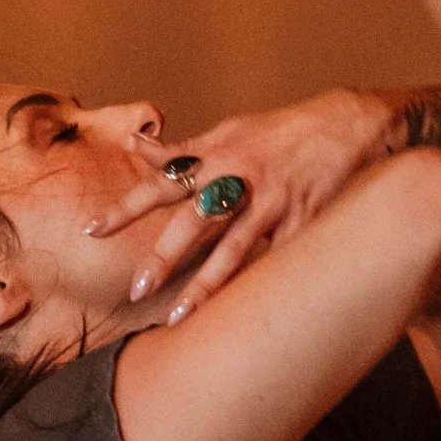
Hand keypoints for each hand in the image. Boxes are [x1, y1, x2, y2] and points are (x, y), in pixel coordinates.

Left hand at [88, 86, 393, 318]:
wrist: (348, 124)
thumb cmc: (282, 132)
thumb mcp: (230, 131)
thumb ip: (185, 150)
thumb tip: (138, 146)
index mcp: (217, 155)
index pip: (160, 182)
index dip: (126, 206)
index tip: (93, 230)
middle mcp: (240, 178)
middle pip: (193, 221)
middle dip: (163, 257)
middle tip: (135, 289)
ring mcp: (273, 202)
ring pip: (233, 250)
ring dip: (203, 286)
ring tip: (177, 316)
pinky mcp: (303, 222)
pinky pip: (276, 260)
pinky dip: (260, 283)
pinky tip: (244, 313)